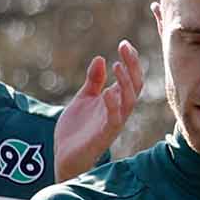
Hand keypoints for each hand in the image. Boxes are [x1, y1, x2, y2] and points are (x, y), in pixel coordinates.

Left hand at [50, 42, 144, 176]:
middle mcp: (118, 112)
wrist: (64, 156)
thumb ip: (94, 81)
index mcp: (115, 102)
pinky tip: (107, 92)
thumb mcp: (84, 99)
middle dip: (132, 67)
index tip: (124, 44)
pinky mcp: (103, 137)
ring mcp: (112, 124)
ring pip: (129, 102)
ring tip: (117, 65)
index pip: (131, 79)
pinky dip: (113, 106)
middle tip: (125, 48)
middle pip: (134, 87)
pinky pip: (114, 121)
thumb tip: (101, 59)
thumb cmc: (77, 131)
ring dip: (125, 83)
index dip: (130, 62)